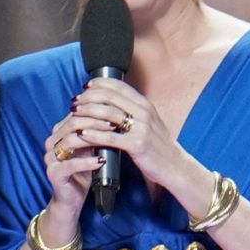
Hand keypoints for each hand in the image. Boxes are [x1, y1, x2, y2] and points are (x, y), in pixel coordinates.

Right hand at [39, 97, 106, 220]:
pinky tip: (101, 161)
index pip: (76, 114)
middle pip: (73, 124)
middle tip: (114, 124)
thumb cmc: (83, 169)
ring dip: (92, 139)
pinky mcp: (54, 173)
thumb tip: (115, 114)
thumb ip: (96, 132)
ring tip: (111, 139)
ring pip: (70, 141)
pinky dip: (87, 162)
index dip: (96, 111)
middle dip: (96, 122)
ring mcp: (50, 157)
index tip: (115, 112)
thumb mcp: (91, 147)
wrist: (72, 197)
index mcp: (59, 132)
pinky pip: (70, 165)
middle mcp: (52, 142)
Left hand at [68, 75, 208, 210]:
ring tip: (74, 115)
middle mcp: (144, 112)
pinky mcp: (137, 145)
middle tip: (75, 102)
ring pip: (108, 114)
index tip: (85, 87)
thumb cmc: (158, 146)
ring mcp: (141, 128)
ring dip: (87, 113)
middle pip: (109, 97)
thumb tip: (112, 103)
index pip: (118, 86)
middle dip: (88, 97)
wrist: (175, 165)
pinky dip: (94, 134)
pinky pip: (111, 137)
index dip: (99, 84)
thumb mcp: (149, 122)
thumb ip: (133, 111)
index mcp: (145, 104)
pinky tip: (82, 134)